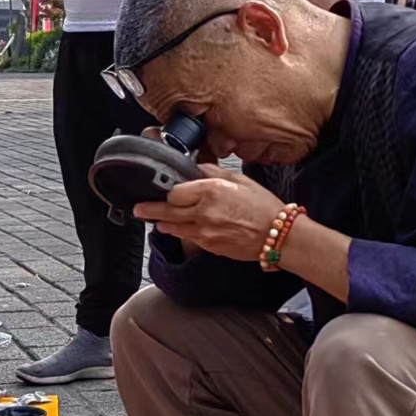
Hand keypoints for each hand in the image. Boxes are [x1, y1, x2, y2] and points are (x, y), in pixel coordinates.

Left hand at [133, 165, 289, 261]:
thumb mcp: (240, 180)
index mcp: (211, 191)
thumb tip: (197, 169)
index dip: (170, 191)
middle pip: (167, 211)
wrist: (278, 235)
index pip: (176, 192)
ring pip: (173, 227)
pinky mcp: (209, 246)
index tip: (165, 190)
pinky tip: (174, 229)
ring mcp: (204, 232)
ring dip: (162, 223)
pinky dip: (178, 233)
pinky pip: (187, 238)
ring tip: (152, 219)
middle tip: (137, 209)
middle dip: (149, 210)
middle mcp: (204, 212)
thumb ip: (214, 173)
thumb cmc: (263, 206)